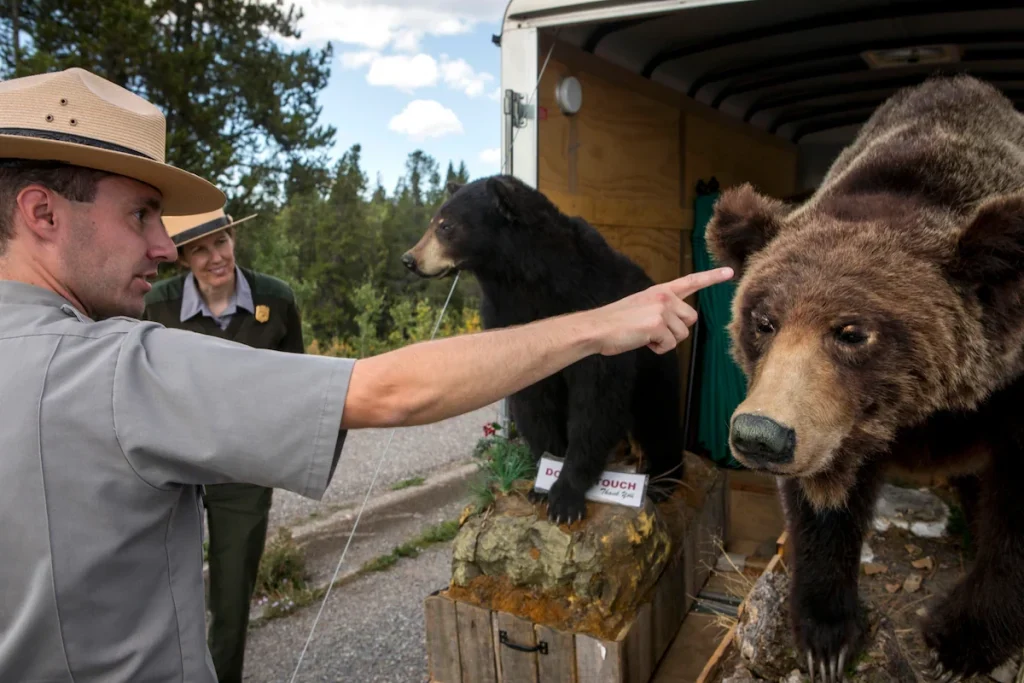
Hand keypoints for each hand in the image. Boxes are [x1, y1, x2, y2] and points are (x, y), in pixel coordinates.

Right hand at [588, 267, 733, 355]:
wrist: (597, 328)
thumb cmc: (616, 322)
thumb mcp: (641, 307)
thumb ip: (661, 310)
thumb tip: (672, 326)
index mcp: (660, 291)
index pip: (690, 281)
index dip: (711, 277)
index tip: (730, 272)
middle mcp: (664, 297)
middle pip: (691, 319)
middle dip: (677, 330)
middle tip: (654, 332)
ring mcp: (662, 310)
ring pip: (681, 334)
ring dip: (665, 341)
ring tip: (644, 336)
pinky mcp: (658, 325)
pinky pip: (670, 344)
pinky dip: (658, 348)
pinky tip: (642, 341)